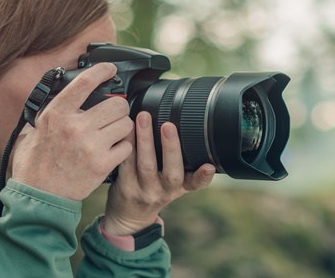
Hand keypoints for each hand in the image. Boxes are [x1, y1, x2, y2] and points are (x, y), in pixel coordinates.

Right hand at [11, 63, 133, 200]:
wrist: (39, 197)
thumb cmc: (34, 165)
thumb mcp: (33, 131)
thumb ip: (49, 113)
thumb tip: (60, 95)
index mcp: (56, 115)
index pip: (84, 83)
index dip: (101, 71)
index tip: (110, 69)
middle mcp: (74, 127)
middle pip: (116, 104)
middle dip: (118, 108)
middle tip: (113, 115)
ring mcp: (91, 146)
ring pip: (126, 124)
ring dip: (122, 128)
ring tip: (112, 134)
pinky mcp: (103, 164)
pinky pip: (127, 146)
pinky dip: (123, 148)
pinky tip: (112, 151)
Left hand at [102, 111, 215, 235]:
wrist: (130, 216)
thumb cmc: (155, 191)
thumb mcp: (174, 184)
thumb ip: (185, 166)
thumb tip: (193, 131)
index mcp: (180, 187)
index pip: (196, 184)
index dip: (204, 176)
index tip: (210, 167)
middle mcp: (165, 191)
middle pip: (171, 172)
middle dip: (171, 148)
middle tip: (169, 126)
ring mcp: (144, 190)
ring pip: (146, 164)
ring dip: (145, 139)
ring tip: (143, 118)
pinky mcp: (125, 185)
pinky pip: (126, 162)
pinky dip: (126, 142)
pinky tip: (126, 127)